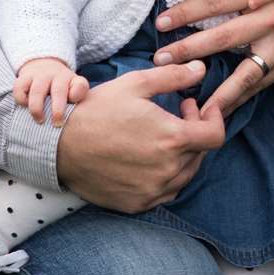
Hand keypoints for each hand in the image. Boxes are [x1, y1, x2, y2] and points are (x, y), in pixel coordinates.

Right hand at [13, 57, 88, 124]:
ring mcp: (39, 75)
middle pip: (59, 91)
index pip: (80, 85)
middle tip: (57, 124)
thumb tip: (73, 98)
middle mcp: (56, 75)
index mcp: (71, 80)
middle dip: (57, 110)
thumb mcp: (73, 88)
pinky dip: (21, 100)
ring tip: (39, 120)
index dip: (77, 94)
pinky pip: (19, 88)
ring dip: (37, 108)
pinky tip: (25, 106)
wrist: (44, 67)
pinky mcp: (24, 78)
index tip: (73, 102)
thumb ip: (78, 93)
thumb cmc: (62, 86)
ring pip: (37, 91)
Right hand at [55, 62, 224, 212]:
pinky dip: (167, 176)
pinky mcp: (136, 204)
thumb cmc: (97, 110)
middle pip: (200, 153)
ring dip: (183, 154)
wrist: (58, 145)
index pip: (215, 135)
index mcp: (172, 139)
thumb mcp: (136, 84)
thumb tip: (202, 69)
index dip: (213, 118)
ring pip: (185, 175)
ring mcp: (152, 191)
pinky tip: (152, 158)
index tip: (199, 107)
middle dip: (195, 131)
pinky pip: (166, 192)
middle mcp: (167, 170)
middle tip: (178, 113)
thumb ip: (174, 77)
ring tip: (164, 135)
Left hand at [161, 0, 273, 118]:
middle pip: (225, 35)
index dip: (189, 11)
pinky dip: (240, 96)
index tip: (163, 21)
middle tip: (160, 58)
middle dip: (190, 49)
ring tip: (189, 97)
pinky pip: (260, 82)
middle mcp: (272, 19)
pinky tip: (219, 109)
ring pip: (245, 70)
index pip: (219, 0)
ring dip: (215, 84)